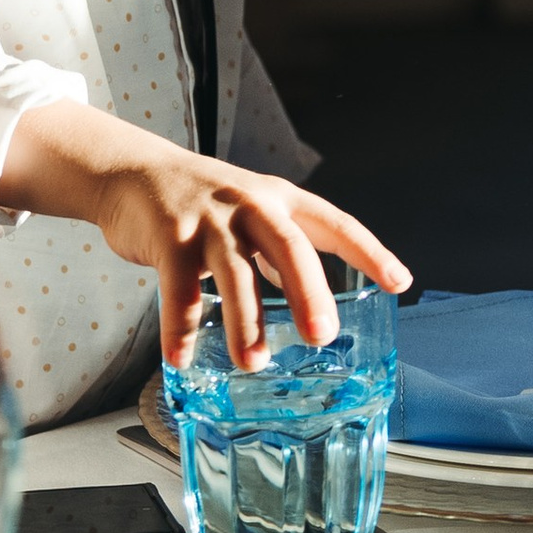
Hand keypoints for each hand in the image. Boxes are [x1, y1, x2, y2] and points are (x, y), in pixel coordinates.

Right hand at [4, 101, 410, 365]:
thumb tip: (312, 303)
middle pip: (289, 247)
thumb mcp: (253, 213)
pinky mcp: (169, 236)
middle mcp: (251, 205)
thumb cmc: (202, 202)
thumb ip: (281, 253)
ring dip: (245, 321)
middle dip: (308, 292)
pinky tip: (181, 358)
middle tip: (321, 335)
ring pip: (235, 272)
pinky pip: (177, 288)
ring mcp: (210, 219)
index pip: (336, 224)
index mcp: (281, 201)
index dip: (370, 252)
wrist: (133, 172)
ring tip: (253, 361)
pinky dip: (179, 327)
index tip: (398, 282)